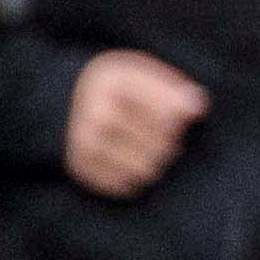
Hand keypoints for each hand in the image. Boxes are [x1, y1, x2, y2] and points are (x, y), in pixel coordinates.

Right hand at [65, 48, 211, 199]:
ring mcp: (86, 143)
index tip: (175, 113)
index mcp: (116, 82)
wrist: (60, 102)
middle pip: (162, 145)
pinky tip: (126, 160)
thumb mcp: (139, 73)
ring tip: (144, 148)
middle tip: (159, 133)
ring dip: (153, 162)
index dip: (179, 117)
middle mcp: (98, 113)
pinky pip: (124, 186)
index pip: (170, 114)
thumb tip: (198, 105)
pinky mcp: (79, 167)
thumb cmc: (113, 88)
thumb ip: (171, 87)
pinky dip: (132, 177)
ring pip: (146, 170)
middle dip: (169, 141)